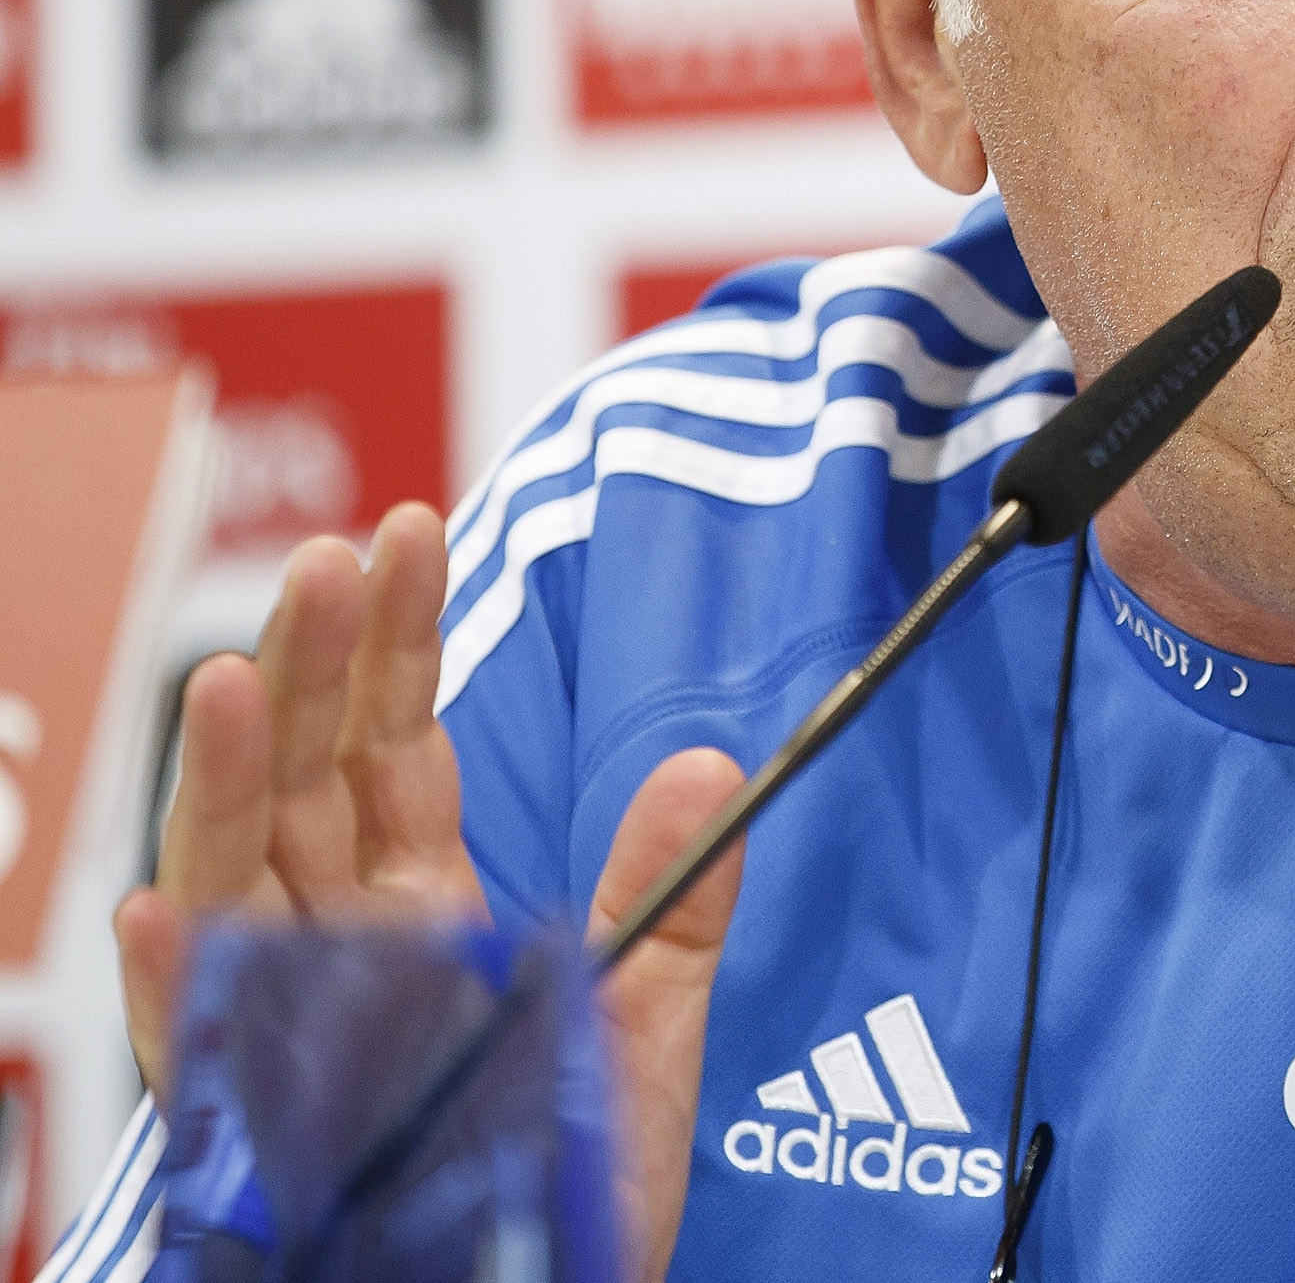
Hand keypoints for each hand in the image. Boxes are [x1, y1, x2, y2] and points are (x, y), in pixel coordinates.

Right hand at [113, 501, 745, 1282]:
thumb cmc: (573, 1187)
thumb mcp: (643, 1024)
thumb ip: (673, 900)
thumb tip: (708, 767)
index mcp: (425, 914)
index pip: (394, 749)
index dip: (397, 644)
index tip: (409, 534)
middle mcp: (343, 952)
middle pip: (307, 781)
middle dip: (316, 668)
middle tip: (337, 558)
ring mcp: (289, 1028)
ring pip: (235, 878)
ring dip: (229, 779)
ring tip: (236, 680)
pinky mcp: (256, 1128)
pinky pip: (195, 1051)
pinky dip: (174, 980)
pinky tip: (159, 906)